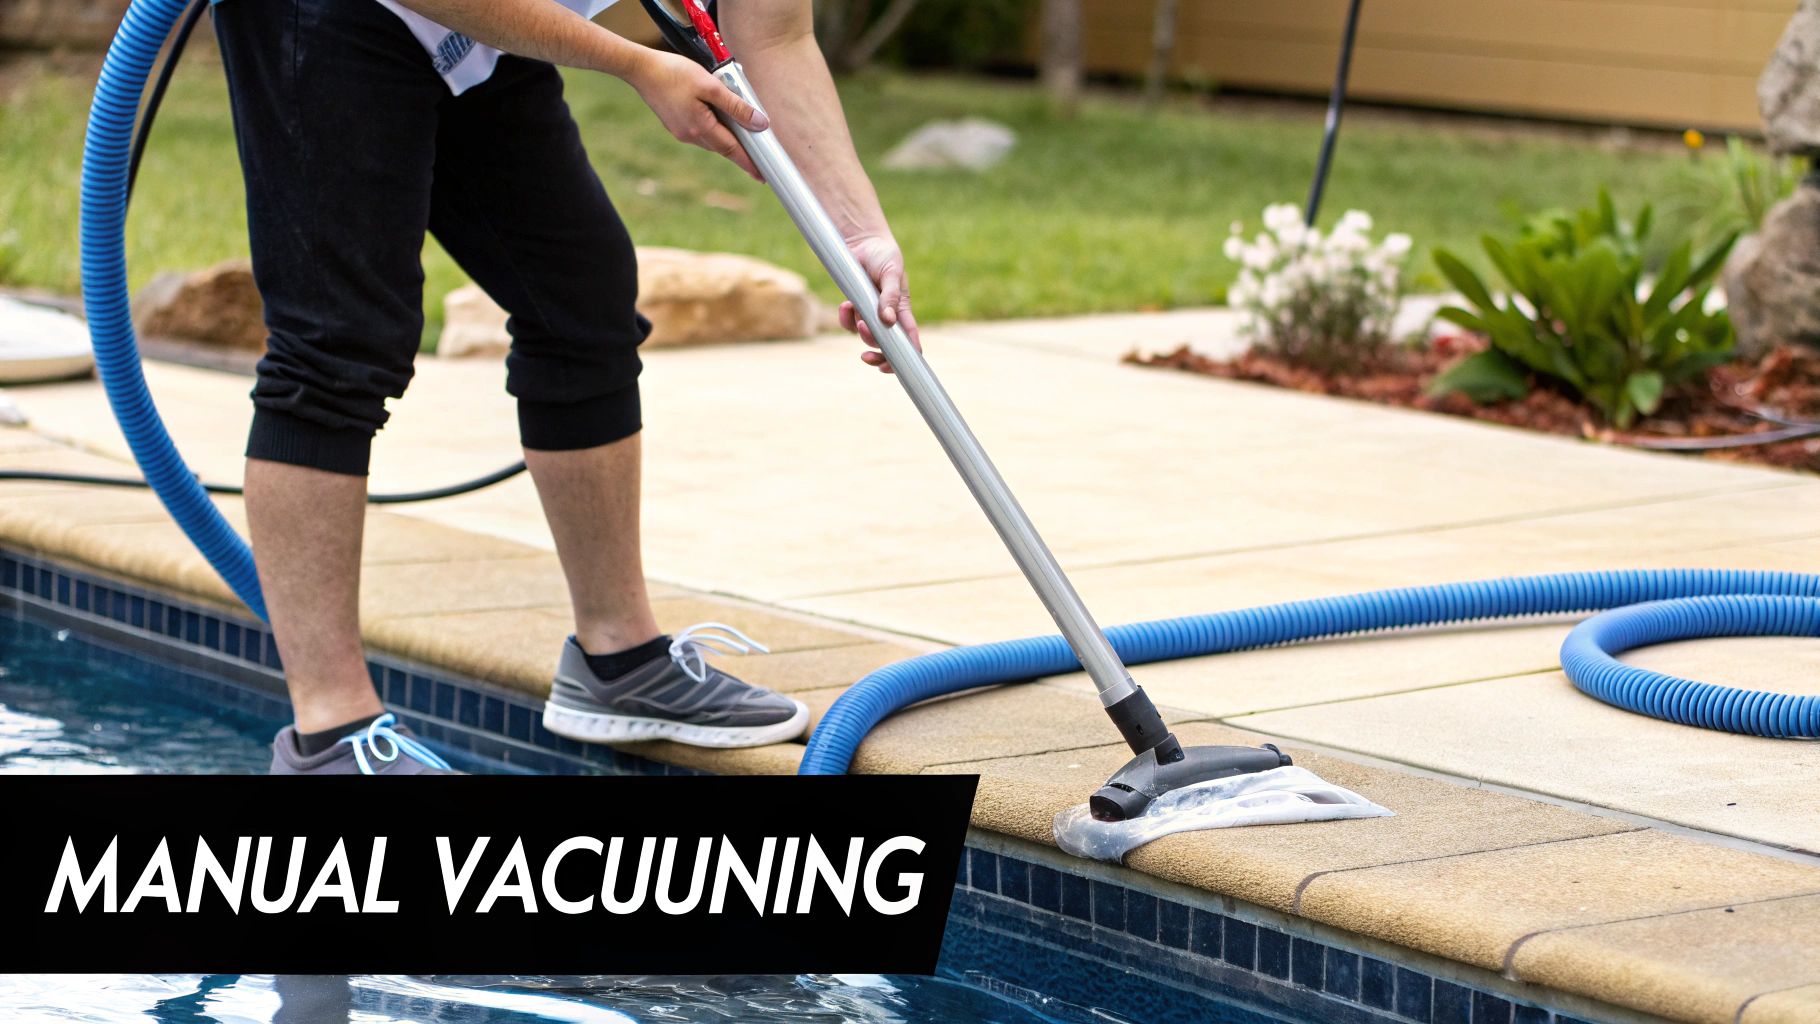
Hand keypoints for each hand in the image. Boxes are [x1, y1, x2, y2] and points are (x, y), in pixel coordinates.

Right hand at [626, 50, 768, 179]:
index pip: (732, 150)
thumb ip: (736, 105)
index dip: (749, 163)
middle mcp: (690, 135)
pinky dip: (714, 128)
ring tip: (742, 131)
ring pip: (712, 139)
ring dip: (726, 137)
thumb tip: (759, 123)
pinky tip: (718, 116)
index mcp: (700, 127)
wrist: (641, 70)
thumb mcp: (711, 86)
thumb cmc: (674, 73)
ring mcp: (681, 132)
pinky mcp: (676, 125)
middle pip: (722, 146)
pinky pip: (701, 131)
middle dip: (740, 151)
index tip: (762, 176)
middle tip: (758, 156)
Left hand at [837, 234, 921, 373]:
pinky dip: (845, 318)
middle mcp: (888, 316)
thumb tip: (888, 320)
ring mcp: (871, 313)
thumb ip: (891, 296)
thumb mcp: (891, 273)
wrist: (862, 242)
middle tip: (866, 356)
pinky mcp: (855, 308)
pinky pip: (849, 323)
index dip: (906, 358)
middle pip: (886, 346)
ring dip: (859, 333)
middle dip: (877, 354)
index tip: (894, 367)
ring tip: (854, 313)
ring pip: (866, 337)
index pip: (910, 340)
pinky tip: (845, 305)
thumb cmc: (883, 255)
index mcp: (903, 310)